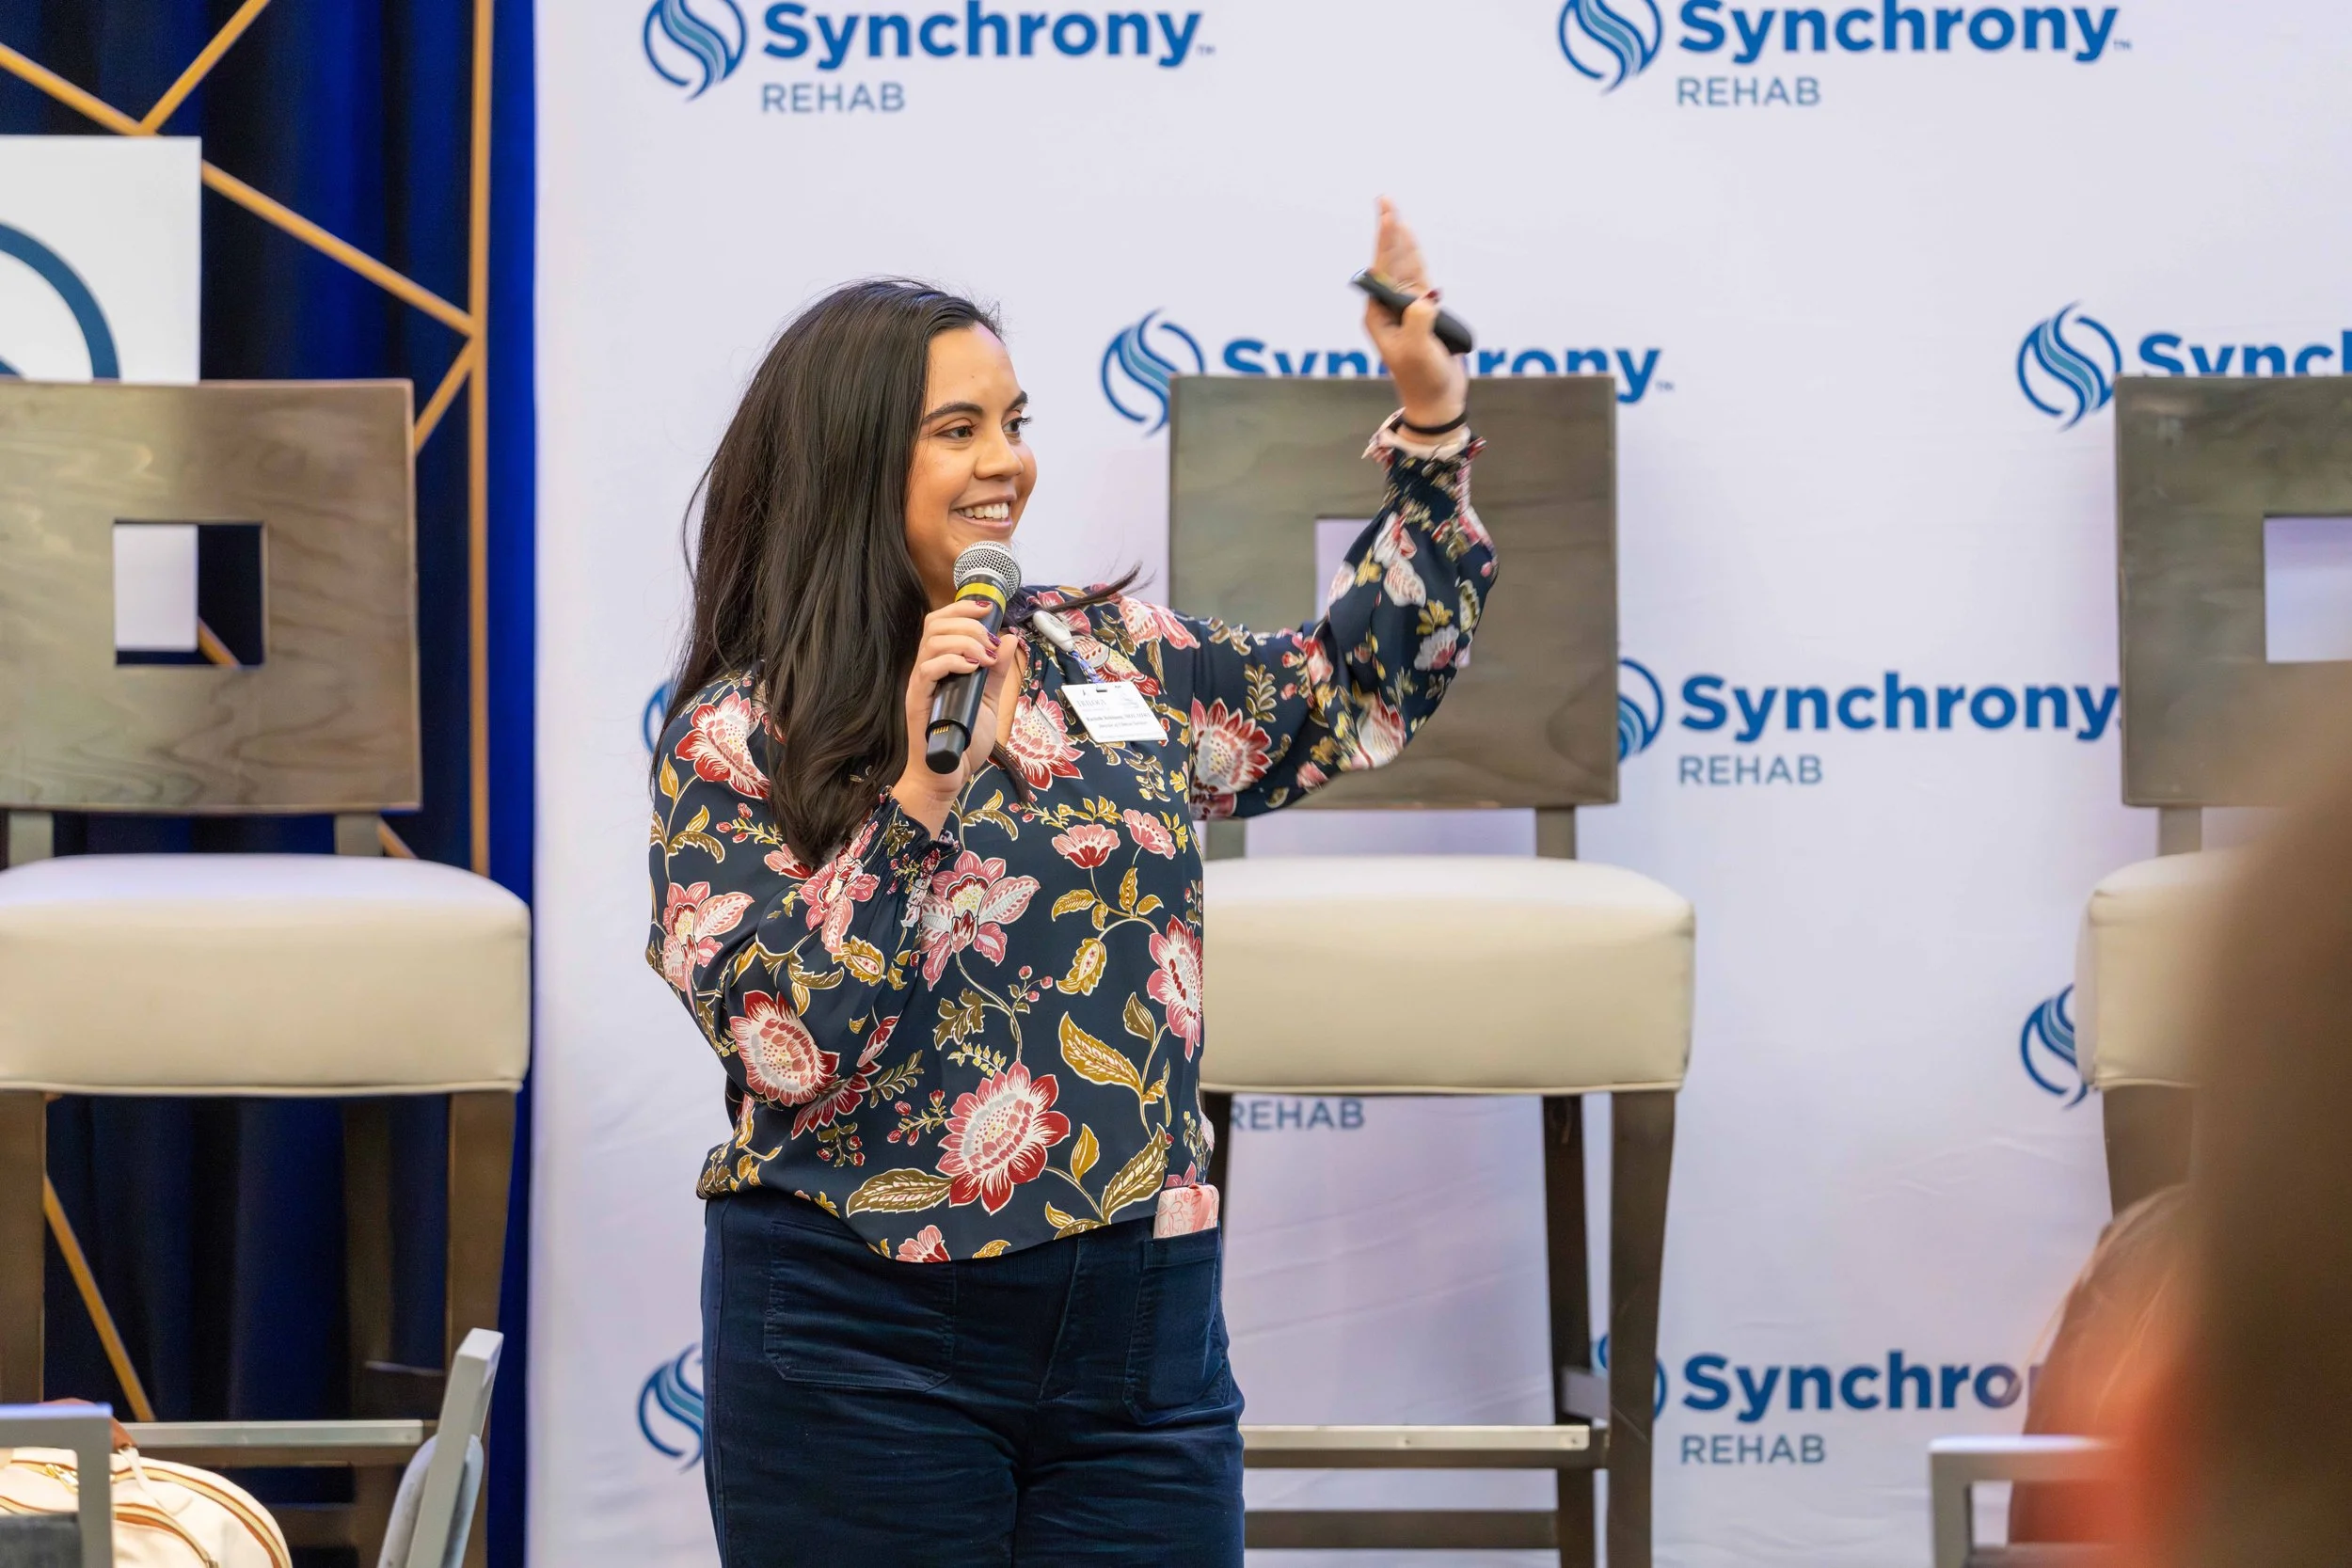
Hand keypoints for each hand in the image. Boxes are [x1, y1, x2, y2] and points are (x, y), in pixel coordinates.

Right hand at [891, 598, 1016, 834]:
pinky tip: (973, 668)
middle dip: (968, 623)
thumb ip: (998, 671)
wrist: (948, 775)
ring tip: (985, 657)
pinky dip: (953, 661)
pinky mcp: (918, 701)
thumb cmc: (964, 739)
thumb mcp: (988, 699)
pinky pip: (928, 669)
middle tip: (990, 642)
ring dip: (965, 641)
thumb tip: (1009, 639)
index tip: (988, 609)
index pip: (941, 622)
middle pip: (935, 624)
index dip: (962, 608)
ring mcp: (920, 684)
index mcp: (941, 664)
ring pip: (933, 642)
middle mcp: (926, 669)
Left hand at [1361, 197, 1467, 431]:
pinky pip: (1420, 278)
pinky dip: (1417, 258)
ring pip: (1405, 267)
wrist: (1437, 399)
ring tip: (1395, 214)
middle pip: (1389, 262)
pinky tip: (1412, 242)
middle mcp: (1389, 309)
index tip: (1388, 215)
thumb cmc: (1423, 378)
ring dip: (1402, 241)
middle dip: (1389, 231)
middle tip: (1385, 200)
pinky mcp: (1424, 313)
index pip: (1381, 270)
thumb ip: (1420, 320)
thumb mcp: (1418, 351)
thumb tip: (1428, 295)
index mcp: (1379, 316)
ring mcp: (1407, 310)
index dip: (1385, 240)